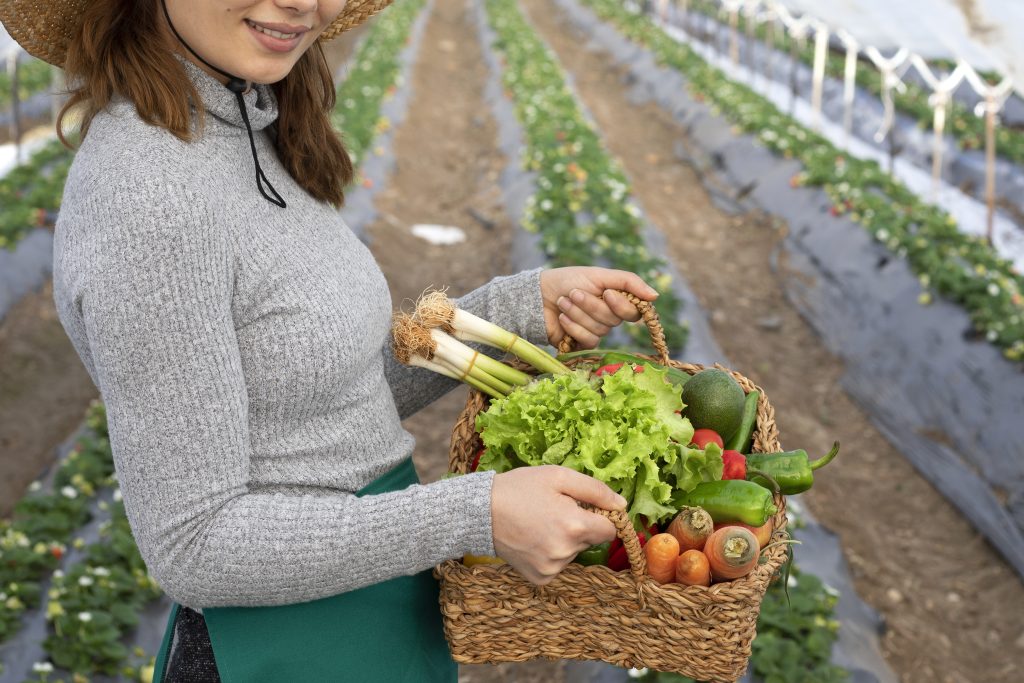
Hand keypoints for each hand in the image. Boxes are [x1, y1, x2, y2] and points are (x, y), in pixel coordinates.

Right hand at [490, 465, 626, 584]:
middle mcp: (566, 553)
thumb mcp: (559, 476)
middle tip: (554, 510)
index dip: (600, 516)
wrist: (479, 512)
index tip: (584, 507)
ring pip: (574, 553)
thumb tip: (622, 505)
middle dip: (580, 526)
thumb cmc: (520, 488)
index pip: (610, 530)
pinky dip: (551, 553)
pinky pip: (558, 565)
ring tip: (539, 524)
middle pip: (590, 541)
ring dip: (565, 540)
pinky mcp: (540, 578)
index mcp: (574, 526)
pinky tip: (534, 539)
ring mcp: (552, 568)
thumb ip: (595, 490)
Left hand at [539, 266, 658, 347]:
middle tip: (574, 293)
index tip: (607, 293)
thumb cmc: (567, 281)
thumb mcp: (599, 275)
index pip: (633, 312)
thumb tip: (656, 296)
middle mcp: (609, 317)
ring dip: (578, 313)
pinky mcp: (581, 344)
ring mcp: (596, 331)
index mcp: (616, 301)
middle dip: (591, 305)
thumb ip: (629, 282)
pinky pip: (589, 341)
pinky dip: (573, 327)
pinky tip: (562, 317)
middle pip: (614, 320)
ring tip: (563, 302)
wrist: (537, 295)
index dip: (621, 305)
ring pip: (599, 330)